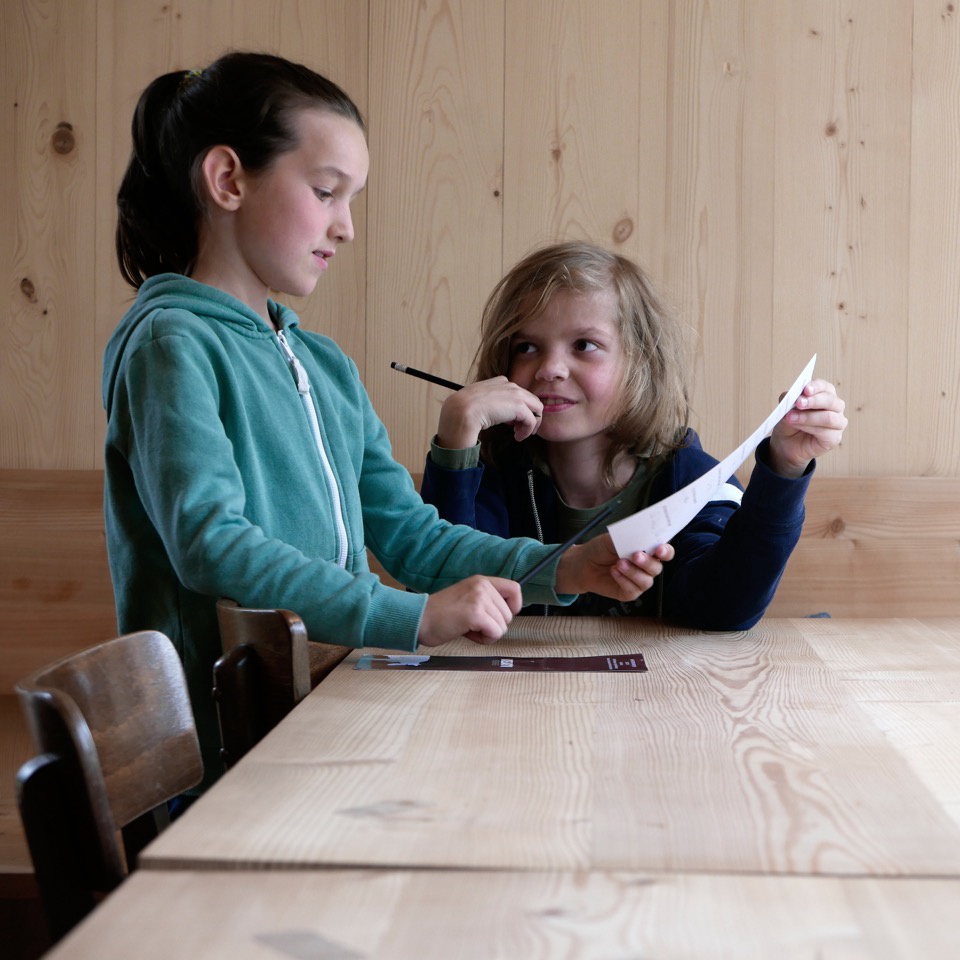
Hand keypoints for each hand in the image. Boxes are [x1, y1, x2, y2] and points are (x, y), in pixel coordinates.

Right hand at [418, 575, 522, 645]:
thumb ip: (486, 601)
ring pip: (503, 626)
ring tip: (467, 628)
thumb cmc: (440, 614)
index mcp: (481, 581)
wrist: (419, 619)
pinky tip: (467, 633)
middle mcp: (482, 586)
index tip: (500, 617)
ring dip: (487, 634)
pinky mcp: (475, 613)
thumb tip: (506, 615)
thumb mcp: (467, 598)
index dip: (513, 606)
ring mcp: (479, 599)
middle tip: (473, 626)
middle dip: (494, 626)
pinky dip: (483, 639)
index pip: (515, 589)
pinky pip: (495, 633)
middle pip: (509, 614)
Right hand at [437, 377, 542, 448]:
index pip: (517, 393)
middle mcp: (509, 384)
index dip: (517, 408)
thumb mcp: (478, 402)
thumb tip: (496, 414)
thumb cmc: (464, 409)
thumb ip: (490, 403)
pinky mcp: (519, 406)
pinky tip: (518, 437)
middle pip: (530, 399)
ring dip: (530, 423)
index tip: (510, 421)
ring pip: (536, 408)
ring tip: (520, 434)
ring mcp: (515, 394)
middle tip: (519, 429)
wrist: (462, 412)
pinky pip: (532, 420)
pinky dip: (528, 430)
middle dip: (527, 415)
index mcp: (499, 381)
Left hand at [555, 533, 674, 600]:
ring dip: (633, 572)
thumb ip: (628, 537)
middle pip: (658, 567)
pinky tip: (614, 572)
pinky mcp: (629, 592)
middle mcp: (646, 566)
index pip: (665, 551)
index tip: (660, 549)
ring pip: (647, 581)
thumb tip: (641, 536)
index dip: (666, 551)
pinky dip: (623, 580)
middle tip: (635, 555)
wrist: (583, 564)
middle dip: (647, 562)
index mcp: (647, 550)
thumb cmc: (600, 550)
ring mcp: (638, 580)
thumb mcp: (613, 538)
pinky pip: (633, 590)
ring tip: (618, 563)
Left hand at [769, 379, 847, 477]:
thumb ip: (789, 401)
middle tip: (798, 403)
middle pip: (830, 400)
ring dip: (808, 417)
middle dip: (813, 401)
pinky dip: (809, 428)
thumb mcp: (784, 409)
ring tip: (791, 418)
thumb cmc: (789, 423)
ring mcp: (837, 422)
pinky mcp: (835, 438)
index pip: (825, 387)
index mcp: (824, 395)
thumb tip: (793, 396)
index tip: (805, 389)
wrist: (786, 444)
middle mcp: (835, 407)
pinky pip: (826, 432)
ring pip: (829, 417)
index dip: (816, 387)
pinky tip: (798, 427)